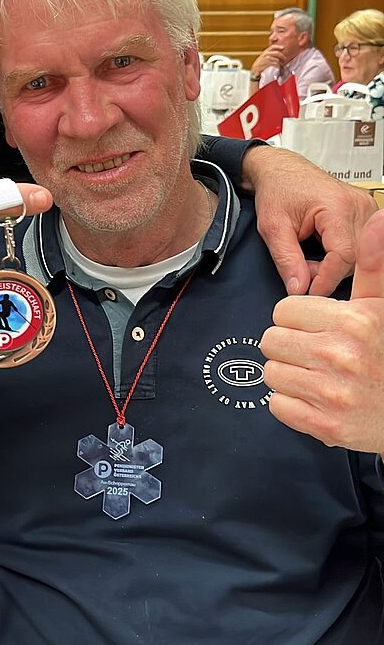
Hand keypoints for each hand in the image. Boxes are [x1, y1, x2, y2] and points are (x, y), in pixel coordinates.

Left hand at [241, 145, 376, 295]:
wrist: (281, 170)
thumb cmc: (277, 189)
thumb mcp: (272, 228)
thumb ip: (287, 260)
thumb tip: (299, 290)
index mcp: (336, 206)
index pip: (344, 256)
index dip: (327, 279)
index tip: (309, 292)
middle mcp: (357, 206)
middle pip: (356, 258)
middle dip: (328, 272)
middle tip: (302, 270)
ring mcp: (363, 208)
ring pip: (360, 255)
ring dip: (334, 265)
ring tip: (308, 258)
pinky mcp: (363, 213)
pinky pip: (359, 246)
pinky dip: (340, 256)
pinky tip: (322, 251)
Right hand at [251, 45, 284, 76]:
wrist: (254, 69)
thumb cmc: (260, 64)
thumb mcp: (265, 57)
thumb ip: (270, 54)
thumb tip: (278, 54)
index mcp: (265, 51)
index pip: (272, 46)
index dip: (278, 46)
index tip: (283, 47)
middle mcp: (265, 54)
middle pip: (276, 53)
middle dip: (282, 56)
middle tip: (285, 59)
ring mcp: (265, 59)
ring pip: (276, 59)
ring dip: (280, 61)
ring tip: (282, 64)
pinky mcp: (265, 64)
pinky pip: (273, 63)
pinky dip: (277, 65)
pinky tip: (278, 66)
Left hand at [260, 210, 383, 453]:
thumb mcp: (381, 307)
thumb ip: (374, 265)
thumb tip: (381, 218)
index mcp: (352, 322)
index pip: (283, 310)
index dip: (296, 320)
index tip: (315, 327)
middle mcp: (340, 355)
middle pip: (272, 341)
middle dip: (290, 346)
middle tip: (316, 354)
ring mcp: (331, 394)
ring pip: (271, 373)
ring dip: (289, 376)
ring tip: (317, 377)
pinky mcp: (325, 426)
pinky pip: (278, 406)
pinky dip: (292, 405)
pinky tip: (316, 400)